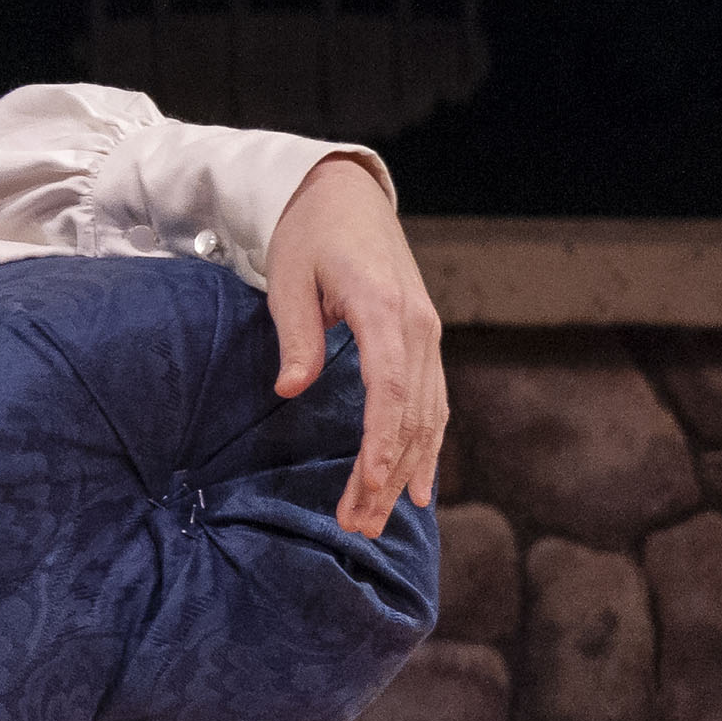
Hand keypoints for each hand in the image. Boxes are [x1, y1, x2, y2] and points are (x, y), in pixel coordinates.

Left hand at [262, 154, 446, 536]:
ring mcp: (427, 334)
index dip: (383, 444)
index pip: (391, 390)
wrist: (345, 195)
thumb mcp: (288, 276)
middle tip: (358, 525)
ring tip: (379, 519)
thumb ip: (296, 334)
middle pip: (411, 415)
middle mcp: (417, 326)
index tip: (369, 487)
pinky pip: (433, 402)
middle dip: (388, 475)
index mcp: (384, 310)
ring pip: (428, 416)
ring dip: (407, 469)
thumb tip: (290, 389)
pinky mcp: (424, 339)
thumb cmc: (308, 234)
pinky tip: (416, 484)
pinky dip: (426, 445)